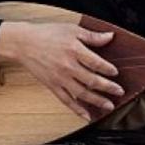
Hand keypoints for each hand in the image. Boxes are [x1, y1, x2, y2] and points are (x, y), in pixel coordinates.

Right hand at [0, 20, 123, 119]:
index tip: (115, 73)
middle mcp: (68, 66)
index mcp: (74, 50)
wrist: (24, 43)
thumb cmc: (48, 34)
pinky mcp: (52, 86)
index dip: (107, 69)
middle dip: (108, 87)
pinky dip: (77, 110)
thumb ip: (92, 36)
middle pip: (91, 80)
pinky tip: (87, 116)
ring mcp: (60, 78)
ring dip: (97, 101)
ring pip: (82, 93)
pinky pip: (67, 101)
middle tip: (119, 92)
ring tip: (109, 106)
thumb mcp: (72, 29)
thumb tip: (110, 36)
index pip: (96, 62)